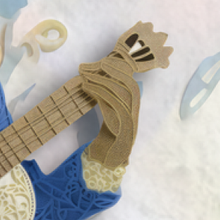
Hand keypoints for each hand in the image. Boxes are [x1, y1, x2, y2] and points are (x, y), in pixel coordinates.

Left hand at [79, 53, 140, 171]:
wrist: (112, 158)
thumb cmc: (109, 135)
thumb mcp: (110, 112)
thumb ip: (108, 97)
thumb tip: (97, 79)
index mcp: (133, 104)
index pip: (129, 81)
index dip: (117, 69)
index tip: (103, 62)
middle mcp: (135, 108)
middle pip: (126, 82)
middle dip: (110, 71)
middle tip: (93, 65)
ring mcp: (131, 115)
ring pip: (118, 90)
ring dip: (100, 80)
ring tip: (85, 76)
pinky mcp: (123, 123)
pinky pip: (112, 101)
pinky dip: (98, 92)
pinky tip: (87, 87)